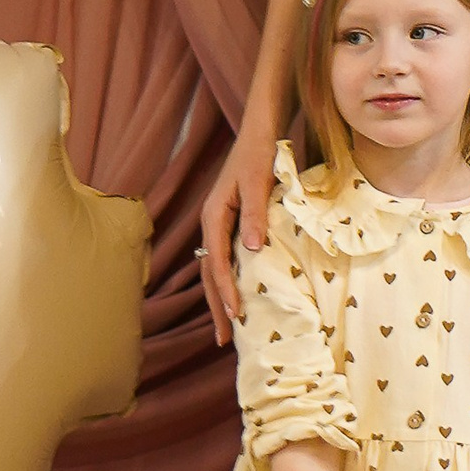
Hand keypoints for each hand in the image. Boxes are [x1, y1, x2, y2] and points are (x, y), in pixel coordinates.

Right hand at [199, 119, 277, 345]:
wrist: (259, 131)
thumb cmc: (258, 154)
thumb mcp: (258, 183)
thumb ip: (255, 216)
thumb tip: (252, 251)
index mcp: (214, 215)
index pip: (217, 261)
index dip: (226, 289)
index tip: (236, 314)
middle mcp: (211, 222)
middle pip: (210, 272)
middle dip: (217, 305)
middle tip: (225, 339)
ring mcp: (220, 223)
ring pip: (215, 268)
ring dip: (220, 297)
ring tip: (228, 327)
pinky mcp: (231, 222)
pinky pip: (225, 258)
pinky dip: (229, 281)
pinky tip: (238, 295)